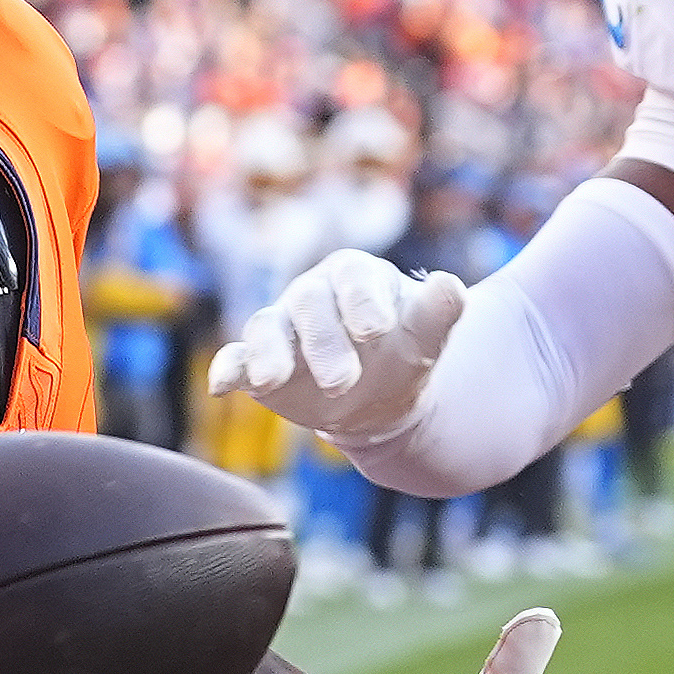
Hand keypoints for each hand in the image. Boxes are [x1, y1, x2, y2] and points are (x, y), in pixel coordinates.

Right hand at [207, 249, 464, 445]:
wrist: (379, 397)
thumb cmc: (403, 354)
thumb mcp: (426, 337)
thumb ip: (439, 313)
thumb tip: (452, 286)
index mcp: (355, 275)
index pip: (353, 276)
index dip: (362, 300)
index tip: (377, 330)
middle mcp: (312, 294)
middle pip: (309, 305)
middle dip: (323, 341)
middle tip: (343, 382)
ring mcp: (281, 327)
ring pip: (266, 327)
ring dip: (268, 354)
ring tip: (273, 381)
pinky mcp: (257, 363)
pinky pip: (235, 358)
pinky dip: (227, 368)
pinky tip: (221, 386)